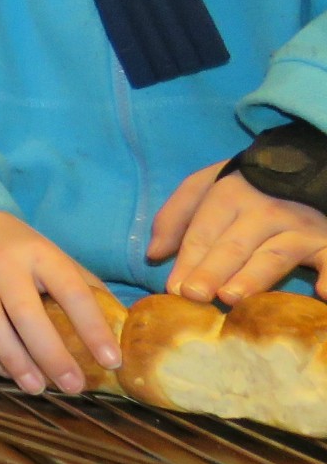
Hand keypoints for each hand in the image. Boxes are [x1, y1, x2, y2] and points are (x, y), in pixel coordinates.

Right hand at [0, 211, 119, 393]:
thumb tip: (121, 326)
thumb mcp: (53, 255)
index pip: (71, 291)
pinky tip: (7, 373)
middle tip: (73, 386)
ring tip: (37, 388)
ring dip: (16, 362)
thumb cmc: (18, 248)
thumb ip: (82, 286)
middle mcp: (4, 264)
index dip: (92, 328)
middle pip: (27, 314)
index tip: (112, 361)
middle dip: (52, 355)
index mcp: (40, 253)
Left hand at [150, 161, 326, 302]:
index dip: (187, 261)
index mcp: (229, 195)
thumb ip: (175, 217)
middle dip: (212, 270)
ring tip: (231, 296)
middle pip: (234, 245)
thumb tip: (153, 254)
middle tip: (194, 295)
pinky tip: (323, 292)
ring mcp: (298, 226)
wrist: (305, 166)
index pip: (203, 233)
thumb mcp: (204, 186)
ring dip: (253, 275)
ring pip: (274, 254)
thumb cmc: (245, 186)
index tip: (174, 290)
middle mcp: (264, 211)